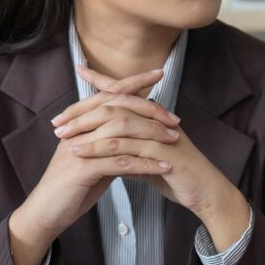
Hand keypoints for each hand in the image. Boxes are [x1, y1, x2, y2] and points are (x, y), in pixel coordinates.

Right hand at [9, 69, 179, 264]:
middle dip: (149, 109)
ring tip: (175, 140)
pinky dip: (145, 164)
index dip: (133, 82)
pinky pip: (120, 162)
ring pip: (120, 132)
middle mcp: (78, 130)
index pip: (109, 94)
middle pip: (117, 107)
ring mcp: (79, 148)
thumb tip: (133, 139)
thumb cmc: (70, 189)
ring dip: (151, 135)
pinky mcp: (83, 169)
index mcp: (80, 124)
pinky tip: (164, 167)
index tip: (159, 74)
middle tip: (175, 117)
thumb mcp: (93, 162)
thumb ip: (110, 147)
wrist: (45, 214)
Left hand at [56, 66, 248, 251]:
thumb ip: (133, 152)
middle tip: (58, 121)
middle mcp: (156, 120)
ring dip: (86, 129)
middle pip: (114, 104)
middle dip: (83, 111)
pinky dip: (99, 147)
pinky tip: (81, 152)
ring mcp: (158, 134)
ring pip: (116, 122)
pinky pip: (124, 146)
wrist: (206, 193)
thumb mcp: (151, 160)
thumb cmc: (181, 177)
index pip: (125, 93)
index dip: (103, 81)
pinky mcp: (159, 152)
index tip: (81, 70)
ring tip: (63, 137)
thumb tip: (114, 152)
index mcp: (154, 118)